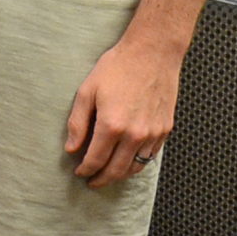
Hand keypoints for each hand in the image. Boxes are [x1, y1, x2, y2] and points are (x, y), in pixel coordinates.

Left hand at [65, 36, 180, 187]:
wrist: (152, 54)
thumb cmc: (116, 68)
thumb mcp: (87, 90)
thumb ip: (77, 122)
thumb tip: (71, 147)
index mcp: (112, 125)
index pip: (96, 159)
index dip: (85, 169)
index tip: (79, 172)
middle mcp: (134, 134)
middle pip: (116, 170)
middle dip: (102, 179)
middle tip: (92, 182)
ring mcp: (152, 133)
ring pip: (136, 167)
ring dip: (120, 175)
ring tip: (108, 174)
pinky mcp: (165, 129)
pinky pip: (150, 156)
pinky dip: (137, 162)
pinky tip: (127, 160)